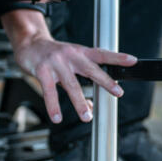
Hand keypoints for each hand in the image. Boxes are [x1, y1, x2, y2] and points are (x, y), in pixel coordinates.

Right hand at [0, 10, 136, 123]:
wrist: (29, 43)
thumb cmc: (53, 55)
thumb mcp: (70, 66)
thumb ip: (81, 85)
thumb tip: (90, 107)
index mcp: (80, 52)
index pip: (102, 54)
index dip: (118, 57)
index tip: (133, 61)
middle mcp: (70, 55)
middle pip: (91, 69)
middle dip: (105, 81)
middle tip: (118, 92)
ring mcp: (56, 62)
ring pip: (71, 84)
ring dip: (79, 102)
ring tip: (86, 117)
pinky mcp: (42, 70)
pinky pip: (49, 91)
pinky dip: (53, 106)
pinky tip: (57, 117)